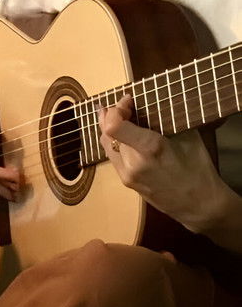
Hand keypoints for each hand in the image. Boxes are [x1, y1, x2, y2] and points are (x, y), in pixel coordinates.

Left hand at [98, 94, 227, 231]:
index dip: (116, 109)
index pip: (114, 126)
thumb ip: (165, 119)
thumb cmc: (198, 169)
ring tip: (115, 113)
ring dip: (107, 127)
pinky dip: (113, 141)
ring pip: (105, 144)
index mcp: (149, 149)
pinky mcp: (126, 183)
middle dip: (113, 114)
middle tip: (124, 105)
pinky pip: (112, 156)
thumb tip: (152, 101)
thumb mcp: (188, 137)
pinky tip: (121, 133)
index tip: (128, 100)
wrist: (200, 207)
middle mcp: (133, 164)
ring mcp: (127, 175)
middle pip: (107, 132)